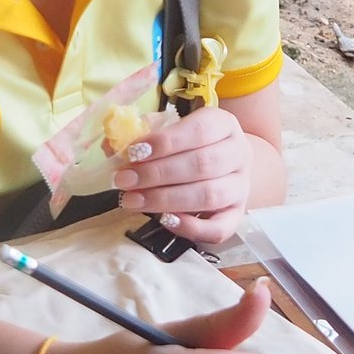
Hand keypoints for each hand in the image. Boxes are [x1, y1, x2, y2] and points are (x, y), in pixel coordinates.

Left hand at [112, 106, 252, 245]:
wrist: (223, 165)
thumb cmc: (188, 145)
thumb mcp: (170, 130)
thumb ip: (142, 134)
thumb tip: (112, 145)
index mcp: (223, 124)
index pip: (198, 131)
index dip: (165, 142)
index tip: (133, 152)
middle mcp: (239, 153)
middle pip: (202, 164)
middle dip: (157, 174)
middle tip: (123, 180)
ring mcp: (241, 186)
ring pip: (209, 195)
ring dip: (166, 199)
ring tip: (132, 200)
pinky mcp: (237, 215)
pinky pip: (220, 228)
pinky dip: (191, 227)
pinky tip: (164, 220)